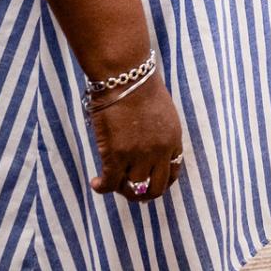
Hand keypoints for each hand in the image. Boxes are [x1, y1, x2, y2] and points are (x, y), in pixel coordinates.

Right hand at [89, 75, 184, 203]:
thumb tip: (148, 149)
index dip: (160, 181)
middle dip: (143, 194)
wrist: (127, 77)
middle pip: (155, 188)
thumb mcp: (163, 113)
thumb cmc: (141, 88)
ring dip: (121, 190)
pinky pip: (110, 184)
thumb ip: (159, 134)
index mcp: (174, 139)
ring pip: (133, 189)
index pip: (173, 172)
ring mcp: (139, 156)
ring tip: (111, 182)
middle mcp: (160, 152)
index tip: (148, 181)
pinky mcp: (117, 155)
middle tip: (129, 190)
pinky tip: (96, 183)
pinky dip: (102, 187)